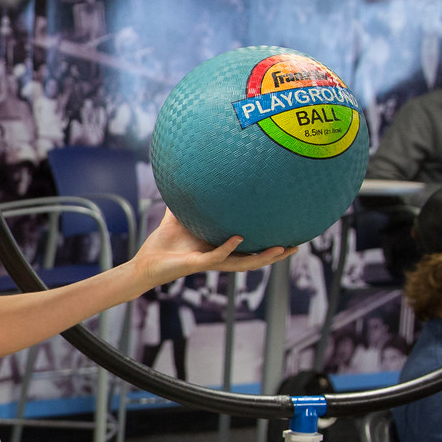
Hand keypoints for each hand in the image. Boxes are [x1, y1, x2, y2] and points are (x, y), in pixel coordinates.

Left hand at [131, 209, 294, 290]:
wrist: (145, 263)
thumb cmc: (162, 244)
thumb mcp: (178, 217)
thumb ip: (186, 202)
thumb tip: (190, 178)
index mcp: (219, 248)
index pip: (249, 248)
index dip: (268, 244)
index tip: (287, 235)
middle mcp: (219, 257)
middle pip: (255, 258)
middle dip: (276, 255)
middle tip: (297, 246)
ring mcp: (210, 262)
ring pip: (243, 263)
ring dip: (262, 257)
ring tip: (281, 249)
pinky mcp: (197, 264)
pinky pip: (217, 256)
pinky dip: (228, 247)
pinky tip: (239, 238)